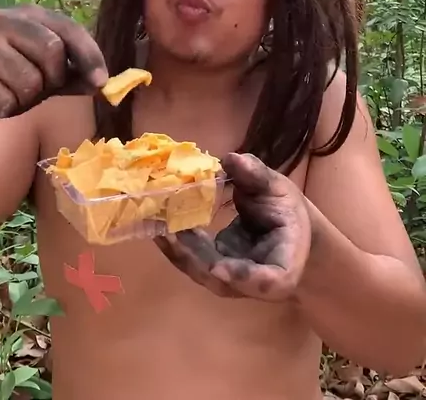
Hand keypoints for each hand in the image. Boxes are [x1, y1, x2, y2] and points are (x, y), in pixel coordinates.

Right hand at [0, 5, 108, 119]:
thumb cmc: (9, 79)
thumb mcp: (46, 75)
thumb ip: (74, 76)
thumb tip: (101, 82)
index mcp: (27, 13)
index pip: (68, 27)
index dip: (89, 55)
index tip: (101, 82)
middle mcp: (1, 19)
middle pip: (52, 52)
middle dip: (52, 80)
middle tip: (38, 88)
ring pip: (28, 82)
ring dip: (25, 99)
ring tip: (11, 93)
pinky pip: (4, 101)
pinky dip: (5, 109)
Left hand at [156, 152, 311, 301]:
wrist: (287, 233)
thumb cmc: (287, 212)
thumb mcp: (280, 189)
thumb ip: (258, 176)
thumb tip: (233, 159)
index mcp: (285, 266)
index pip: (268, 282)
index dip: (243, 277)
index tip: (219, 267)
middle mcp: (255, 284)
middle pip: (222, 280)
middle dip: (192, 256)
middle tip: (166, 230)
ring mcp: (231, 281)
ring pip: (201, 271)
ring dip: (176, 248)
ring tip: (155, 220)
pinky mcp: (213, 271)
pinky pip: (192, 260)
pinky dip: (174, 242)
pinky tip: (158, 220)